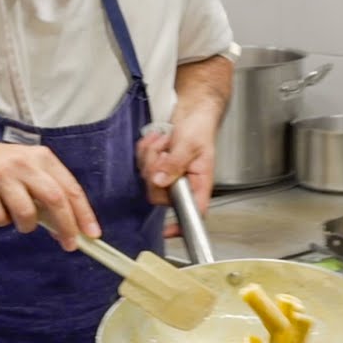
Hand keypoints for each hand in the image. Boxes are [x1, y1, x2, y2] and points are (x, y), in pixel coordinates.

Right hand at [0, 140, 98, 251]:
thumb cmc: (4, 170)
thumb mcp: (30, 171)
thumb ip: (50, 194)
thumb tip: (71, 229)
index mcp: (42, 157)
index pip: (70, 188)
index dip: (83, 213)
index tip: (92, 235)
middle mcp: (23, 161)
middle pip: (54, 199)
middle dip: (65, 226)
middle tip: (69, 244)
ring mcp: (0, 172)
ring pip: (25, 213)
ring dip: (26, 226)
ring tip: (17, 218)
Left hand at [136, 119, 217, 237]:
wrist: (194, 111)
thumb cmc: (200, 127)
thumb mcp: (190, 144)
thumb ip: (175, 164)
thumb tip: (161, 181)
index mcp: (199, 183)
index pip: (193, 212)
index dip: (181, 225)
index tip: (168, 231)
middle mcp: (184, 183)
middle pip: (159, 193)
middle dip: (154, 168)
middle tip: (163, 150)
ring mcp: (169, 176)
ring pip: (148, 178)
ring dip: (151, 155)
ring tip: (165, 140)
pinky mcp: (158, 167)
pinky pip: (142, 165)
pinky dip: (146, 150)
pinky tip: (158, 139)